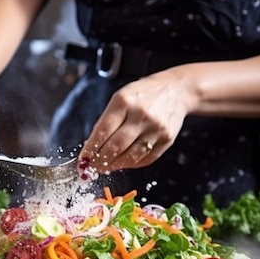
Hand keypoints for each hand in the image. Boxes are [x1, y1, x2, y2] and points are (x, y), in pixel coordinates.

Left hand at [78, 69, 194, 173]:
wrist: (177, 91)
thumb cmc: (144, 94)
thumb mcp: (120, 97)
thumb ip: (106, 120)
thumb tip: (91, 145)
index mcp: (124, 101)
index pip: (102, 131)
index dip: (90, 150)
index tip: (82, 161)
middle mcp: (141, 115)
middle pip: (115, 147)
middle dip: (99, 161)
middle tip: (91, 168)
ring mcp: (156, 128)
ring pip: (130, 157)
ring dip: (114, 166)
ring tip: (104, 168)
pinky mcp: (167, 139)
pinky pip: (145, 159)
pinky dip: (131, 164)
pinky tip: (122, 163)